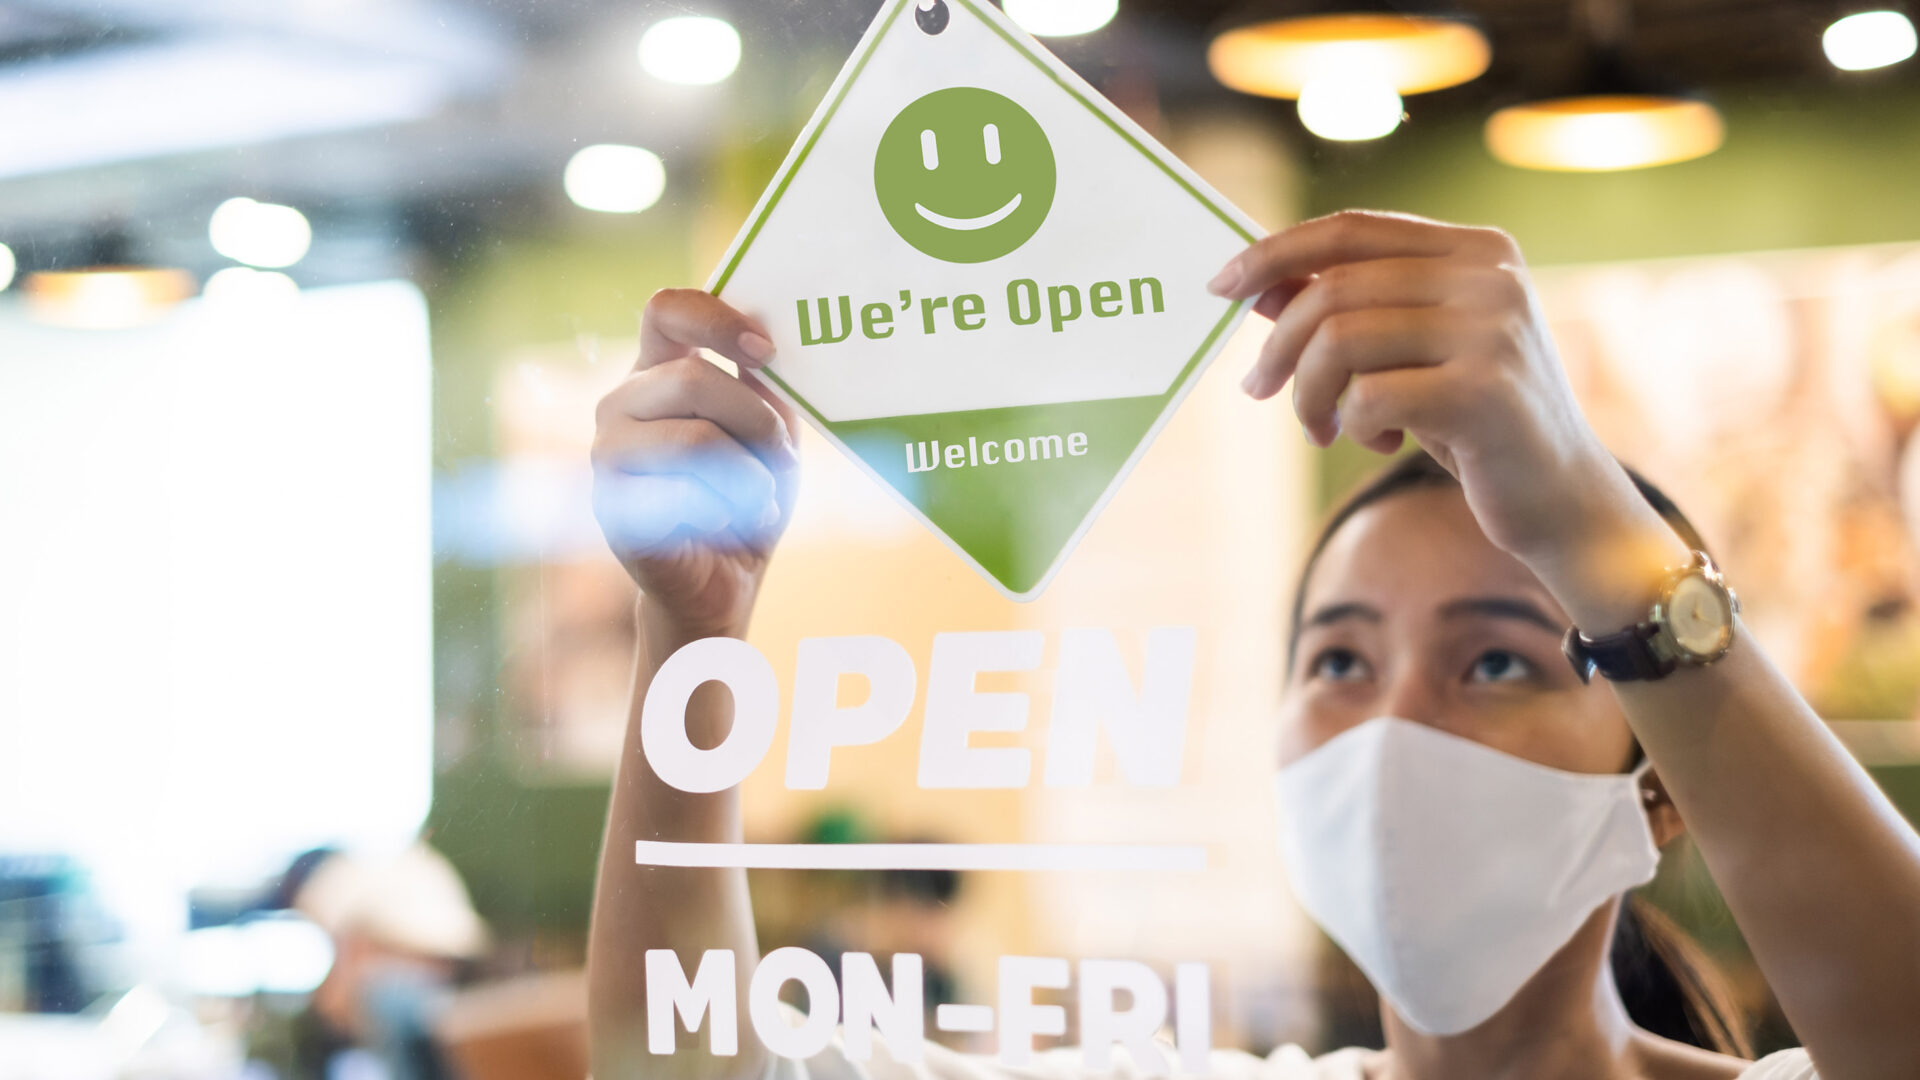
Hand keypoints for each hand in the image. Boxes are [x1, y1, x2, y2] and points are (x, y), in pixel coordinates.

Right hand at [592, 289, 797, 636]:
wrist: (721, 582)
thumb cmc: (746, 499)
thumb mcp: (769, 434)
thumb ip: (764, 387)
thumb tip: (764, 339)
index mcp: (659, 373)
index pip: (666, 310)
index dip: (716, 318)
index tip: (766, 351)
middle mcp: (621, 403)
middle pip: (693, 379)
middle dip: (757, 422)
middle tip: (783, 459)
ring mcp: (606, 452)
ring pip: (695, 438)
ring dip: (750, 474)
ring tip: (762, 500)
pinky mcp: (611, 504)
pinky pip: (684, 493)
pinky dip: (728, 511)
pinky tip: (730, 524)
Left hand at [1210, 210, 1651, 570]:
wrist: (1562, 497)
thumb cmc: (1475, 418)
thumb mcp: (1410, 352)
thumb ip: (1350, 310)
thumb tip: (1259, 282)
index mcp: (1478, 249)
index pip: (1352, 229)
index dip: (1276, 251)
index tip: (1220, 284)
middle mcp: (1492, 277)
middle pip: (1334, 287)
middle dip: (1279, 345)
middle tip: (1256, 388)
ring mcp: (1493, 330)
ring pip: (1339, 341)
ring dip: (1309, 394)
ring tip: (1321, 428)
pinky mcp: (1484, 391)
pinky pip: (1367, 397)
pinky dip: (1351, 426)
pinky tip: (1381, 443)